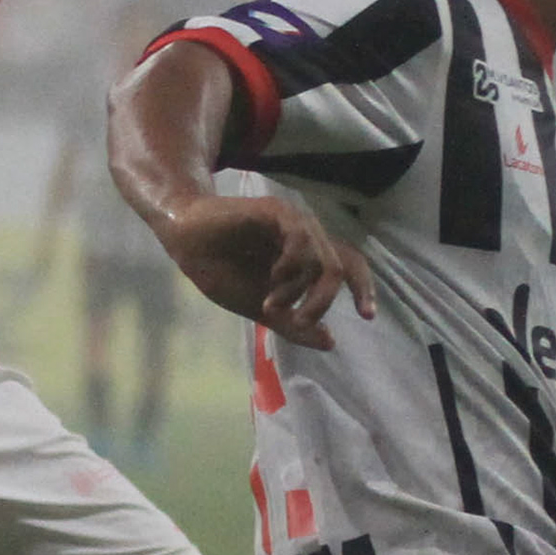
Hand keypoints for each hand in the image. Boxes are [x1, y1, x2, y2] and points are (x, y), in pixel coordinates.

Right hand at [161, 194, 376, 349]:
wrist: (188, 246)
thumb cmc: (222, 272)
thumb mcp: (262, 308)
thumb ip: (294, 324)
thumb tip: (330, 342)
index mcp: (306, 258)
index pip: (349, 267)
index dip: (363, 289)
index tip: (367, 315)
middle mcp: (307, 238)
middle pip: (341, 268)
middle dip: (324, 300)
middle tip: (302, 321)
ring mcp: (294, 223)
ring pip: (323, 261)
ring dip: (300, 291)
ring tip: (271, 303)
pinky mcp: (277, 212)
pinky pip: (302, 241)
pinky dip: (292, 267)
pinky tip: (273, 278)